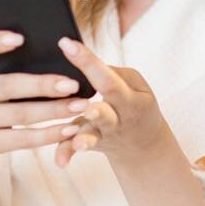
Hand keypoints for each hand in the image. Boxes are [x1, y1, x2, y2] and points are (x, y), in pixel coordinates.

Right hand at [0, 30, 87, 166]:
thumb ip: (15, 69)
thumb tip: (63, 54)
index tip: (20, 38)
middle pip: (9, 85)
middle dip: (43, 85)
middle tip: (72, 84)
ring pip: (20, 114)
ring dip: (54, 111)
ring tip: (80, 106)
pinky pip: (23, 139)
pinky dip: (49, 135)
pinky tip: (70, 130)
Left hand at [52, 37, 172, 169]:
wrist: (144, 146)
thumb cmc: (135, 104)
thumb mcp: (137, 87)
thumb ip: (115, 74)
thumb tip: (85, 63)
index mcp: (131, 100)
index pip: (108, 79)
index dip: (88, 61)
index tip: (66, 43)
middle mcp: (118, 119)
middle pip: (105, 113)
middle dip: (96, 110)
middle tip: (84, 105)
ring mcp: (104, 135)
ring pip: (93, 136)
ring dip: (85, 138)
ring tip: (77, 141)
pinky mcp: (91, 145)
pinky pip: (77, 149)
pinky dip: (68, 154)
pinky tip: (60, 162)